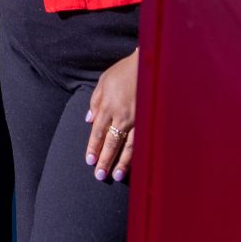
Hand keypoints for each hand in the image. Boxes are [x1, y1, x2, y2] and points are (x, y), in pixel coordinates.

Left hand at [85, 49, 137, 181]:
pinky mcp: (152, 121)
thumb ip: (95, 102)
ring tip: (116, 175)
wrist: (149, 65)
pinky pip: (144, 141)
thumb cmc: (124, 72)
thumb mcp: (103, 82)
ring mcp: (139, 120)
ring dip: (122, 162)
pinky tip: (137, 164)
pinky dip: (139, 154)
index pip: (98, 132)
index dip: (93, 147)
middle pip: (112, 143)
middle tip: (99, 176)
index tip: (89, 160)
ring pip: (129, 146)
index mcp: (108, 107)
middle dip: (105, 160)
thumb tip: (89, 120)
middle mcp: (122, 116)